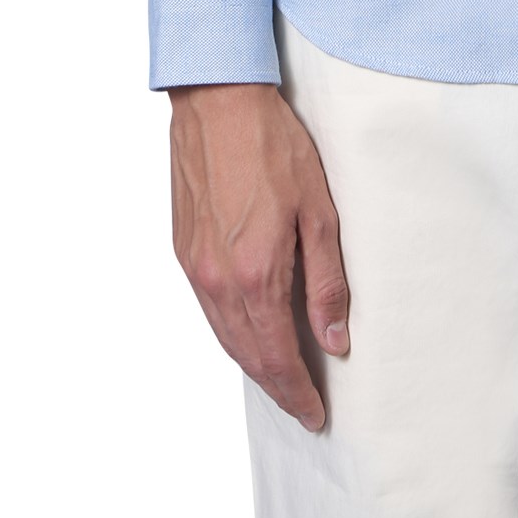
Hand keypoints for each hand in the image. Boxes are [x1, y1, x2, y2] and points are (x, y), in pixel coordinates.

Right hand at [168, 83, 349, 429]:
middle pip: (248, 355)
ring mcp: (195, 268)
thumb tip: (334, 339)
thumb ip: (326, 281)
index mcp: (255, 274)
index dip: (297, 392)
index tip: (315, 414)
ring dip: (253, 363)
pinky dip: (231, 333)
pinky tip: (250, 332)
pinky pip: (208, 310)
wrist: (218, 103)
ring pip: (224, 337)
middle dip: (277, 387)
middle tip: (302, 405)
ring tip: (281, 378)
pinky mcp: (183, 251)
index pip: (278, 356)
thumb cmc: (273, 146)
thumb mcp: (319, 211)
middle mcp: (218, 281)